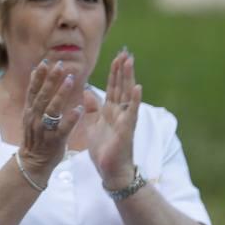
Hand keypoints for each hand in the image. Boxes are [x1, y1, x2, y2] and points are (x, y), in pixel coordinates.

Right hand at [18, 60, 83, 179]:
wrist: (33, 163)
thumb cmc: (36, 138)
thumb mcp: (31, 116)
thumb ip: (35, 97)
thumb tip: (36, 74)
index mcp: (30, 112)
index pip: (32, 91)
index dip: (38, 77)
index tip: (44, 62)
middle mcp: (35, 119)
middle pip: (42, 96)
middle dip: (50, 80)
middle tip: (59, 65)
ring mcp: (44, 130)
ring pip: (52, 109)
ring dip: (60, 93)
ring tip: (70, 79)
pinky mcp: (55, 140)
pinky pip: (63, 128)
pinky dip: (71, 118)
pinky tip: (79, 109)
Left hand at [85, 49, 140, 188]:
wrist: (110, 171)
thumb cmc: (104, 150)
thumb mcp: (93, 126)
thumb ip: (92, 109)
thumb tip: (87, 91)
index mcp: (110, 112)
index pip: (112, 88)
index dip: (114, 73)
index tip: (116, 56)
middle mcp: (119, 113)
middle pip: (121, 87)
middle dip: (122, 70)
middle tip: (125, 52)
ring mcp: (124, 120)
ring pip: (127, 95)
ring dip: (128, 78)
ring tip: (130, 62)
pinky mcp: (126, 130)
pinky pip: (131, 113)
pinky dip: (134, 100)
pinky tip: (138, 87)